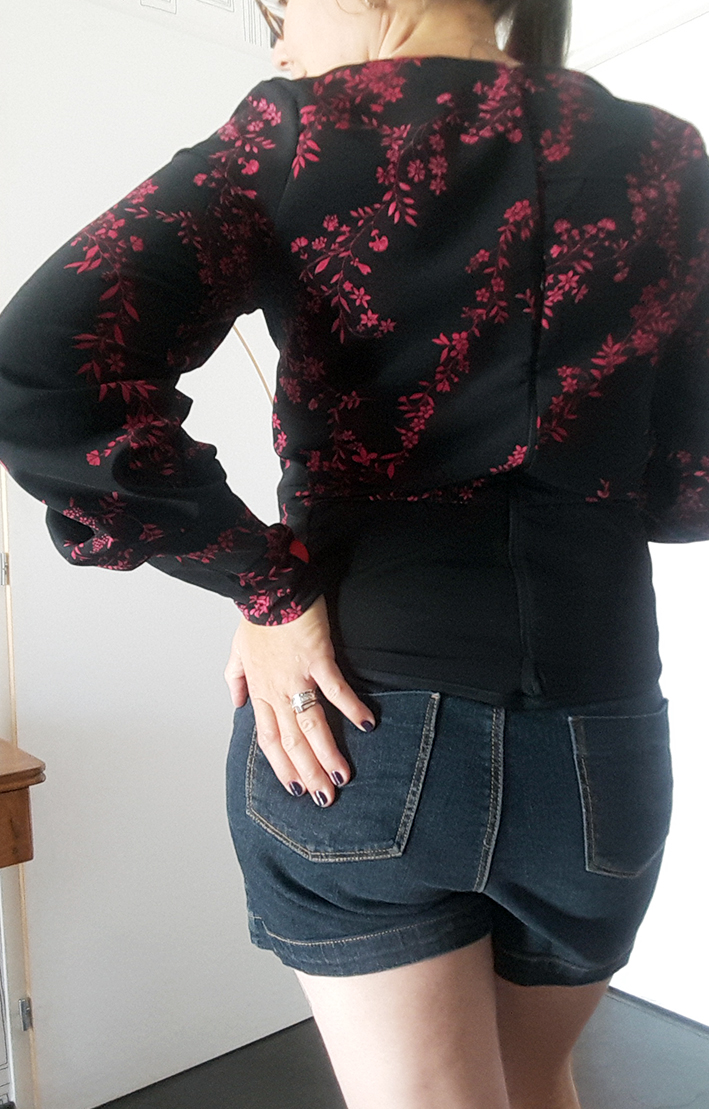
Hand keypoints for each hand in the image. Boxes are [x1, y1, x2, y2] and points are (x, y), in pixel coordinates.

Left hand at [224, 595, 375, 806]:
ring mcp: (296, 676)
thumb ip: (234, 678)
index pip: (270, 738)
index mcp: (260, 691)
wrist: (267, 587)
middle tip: (325, 798)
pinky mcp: (316, 658)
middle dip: (308, 772)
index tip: (296, 787)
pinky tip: (367, 724)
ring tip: (343, 777)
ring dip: (327, 753)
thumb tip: (235, 702)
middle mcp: (276, 690)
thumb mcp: (236, 650)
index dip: (282, 765)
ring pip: (311, 724)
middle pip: (291, 741)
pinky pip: (335, 689)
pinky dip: (351, 707)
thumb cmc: (256, 617)